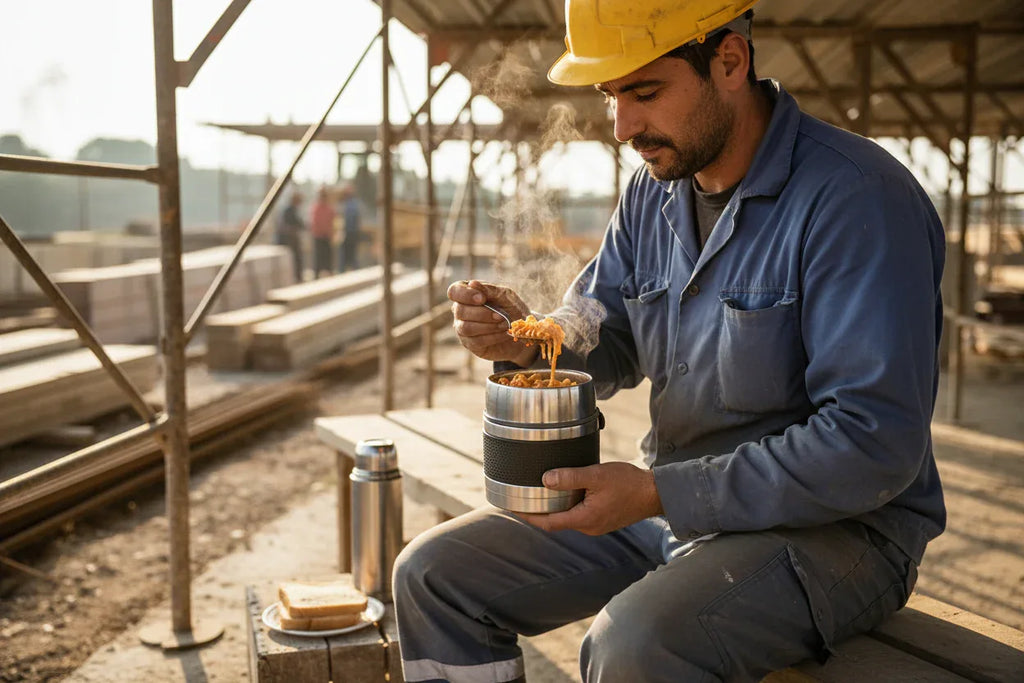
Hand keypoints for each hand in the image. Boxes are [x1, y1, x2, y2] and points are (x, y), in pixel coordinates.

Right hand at [447, 279, 537, 365]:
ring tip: (505, 324)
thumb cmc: (512, 309)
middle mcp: (460, 310)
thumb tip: (472, 283)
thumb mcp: (505, 296)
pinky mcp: (470, 343)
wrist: (522, 331)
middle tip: (501, 315)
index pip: (454, 291)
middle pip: (460, 310)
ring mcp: (463, 328)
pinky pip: (476, 341)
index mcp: (467, 293)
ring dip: (488, 326)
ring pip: (466, 327)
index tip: (482, 299)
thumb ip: (490, 290)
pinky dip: (493, 337)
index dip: (465, 295)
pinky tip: (504, 333)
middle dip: (482, 313)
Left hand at [517, 462, 663, 534]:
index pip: (548, 522)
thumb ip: (570, 478)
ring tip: (539, 494)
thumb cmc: (629, 483)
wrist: (655, 493)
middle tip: (521, 498)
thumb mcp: (597, 475)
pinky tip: (565, 492)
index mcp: (585, 519)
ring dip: (554, 508)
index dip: (528, 517)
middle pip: (556, 522)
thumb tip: (546, 479)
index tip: (512, 509)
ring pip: (568, 518)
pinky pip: (580, 514)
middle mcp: (589, 527)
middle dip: (538, 512)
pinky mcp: (603, 519)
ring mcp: (597, 525)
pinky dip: (568, 506)